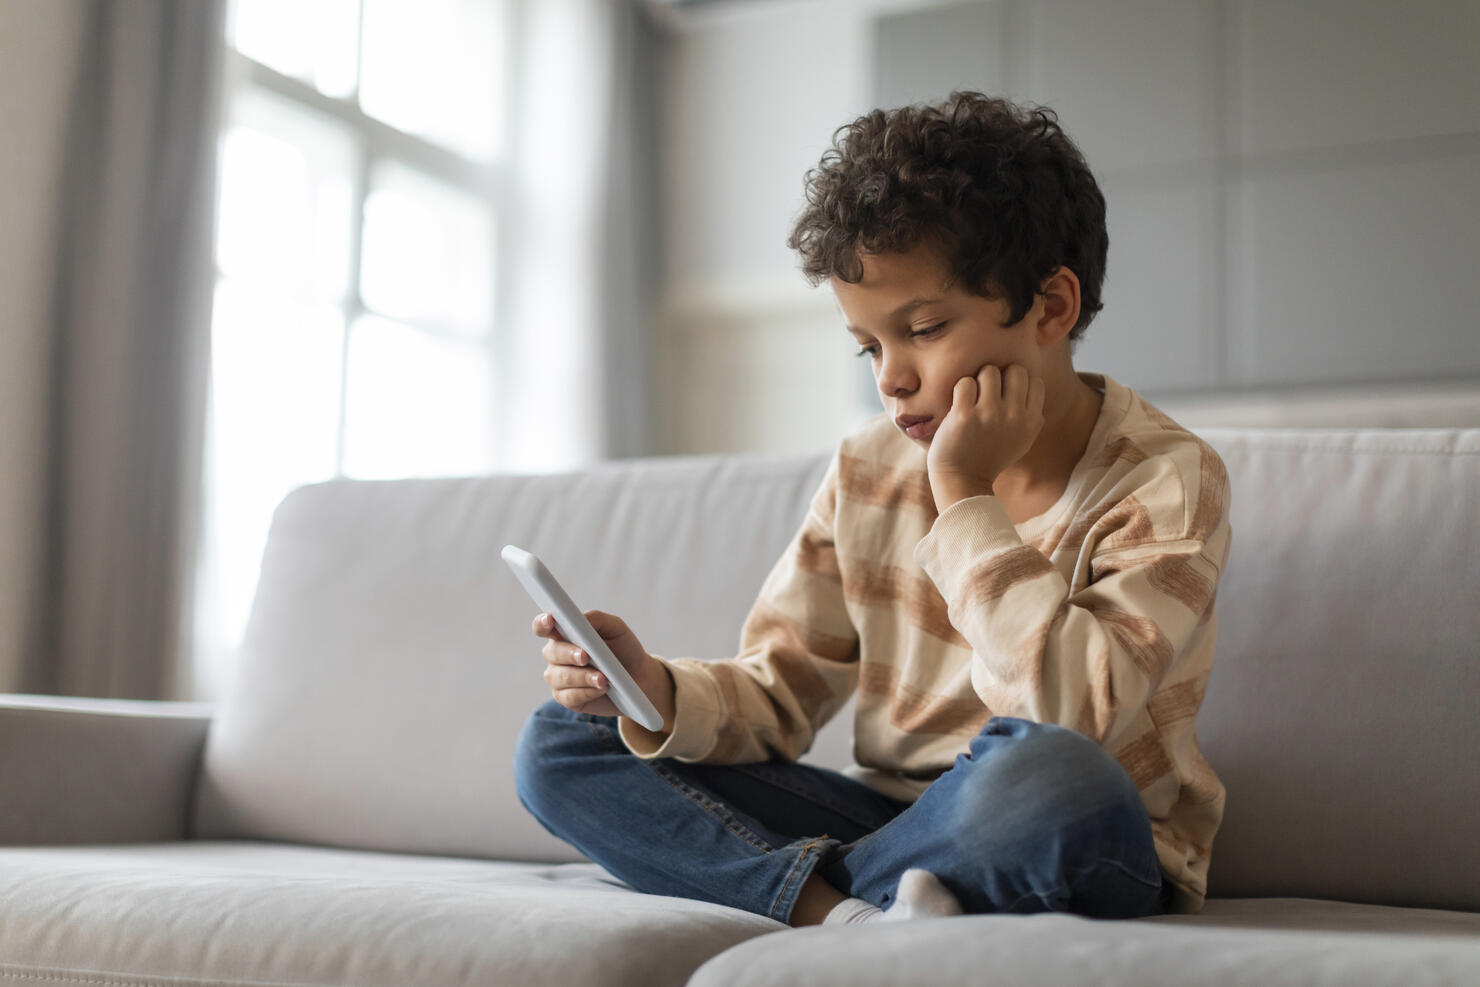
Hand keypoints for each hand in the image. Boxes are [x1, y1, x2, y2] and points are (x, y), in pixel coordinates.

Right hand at [533, 609, 675, 731]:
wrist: (639, 678)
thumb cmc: (624, 649)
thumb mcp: (615, 628)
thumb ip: (595, 619)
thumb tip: (578, 619)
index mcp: (564, 634)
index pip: (543, 627)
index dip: (542, 623)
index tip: (550, 620)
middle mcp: (557, 656)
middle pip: (551, 653)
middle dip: (568, 654)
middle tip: (585, 657)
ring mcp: (559, 678)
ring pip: (559, 677)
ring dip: (582, 677)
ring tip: (603, 678)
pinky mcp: (567, 699)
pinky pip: (569, 697)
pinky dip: (586, 692)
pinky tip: (600, 689)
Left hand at [926, 363, 1045, 511]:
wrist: (962, 481)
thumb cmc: (990, 457)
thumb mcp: (1021, 440)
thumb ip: (1029, 414)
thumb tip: (1031, 382)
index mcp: (1031, 422)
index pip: (1034, 381)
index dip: (1018, 383)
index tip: (1005, 395)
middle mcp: (1014, 416)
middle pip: (1014, 370)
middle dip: (1000, 376)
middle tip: (987, 393)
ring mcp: (989, 415)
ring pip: (989, 371)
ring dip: (979, 381)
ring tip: (973, 398)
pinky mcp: (964, 415)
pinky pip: (966, 382)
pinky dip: (961, 389)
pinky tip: (960, 403)